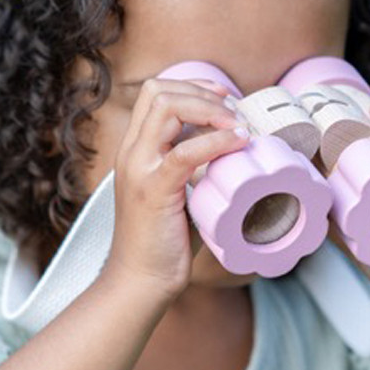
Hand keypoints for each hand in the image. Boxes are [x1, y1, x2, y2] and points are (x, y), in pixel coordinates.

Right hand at [104, 77, 247, 298]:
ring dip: (210, 109)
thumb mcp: (175, 194)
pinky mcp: (154, 190)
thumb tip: (230, 151)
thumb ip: (192, 169)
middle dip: (202, 92)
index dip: (192, 87)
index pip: (154, 93)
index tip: (224, 101)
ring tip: (238, 125)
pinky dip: (216, 140)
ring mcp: (139, 169)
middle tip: (234, 111)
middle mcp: (131, 153)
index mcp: (135, 150)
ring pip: (166, 107)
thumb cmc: (162, 243)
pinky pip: (184, 151)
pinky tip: (238, 143)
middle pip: (158, 90)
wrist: (140, 281)